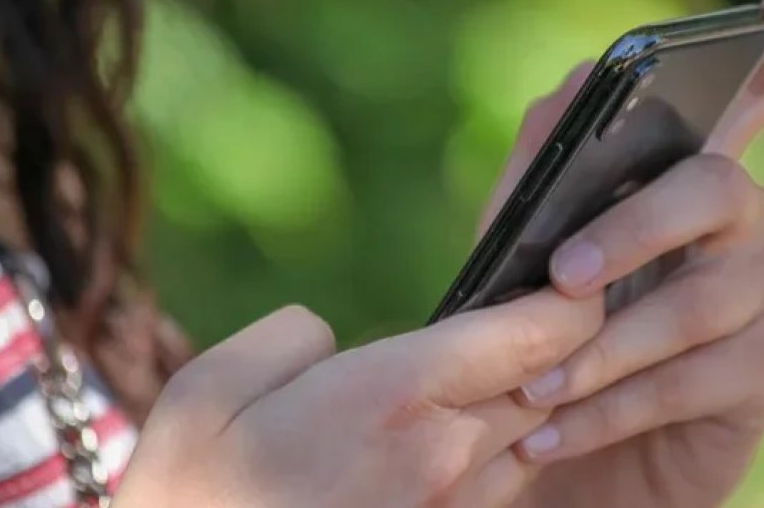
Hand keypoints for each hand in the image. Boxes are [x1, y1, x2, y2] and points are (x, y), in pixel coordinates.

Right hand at [114, 292, 603, 507]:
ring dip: (529, 405)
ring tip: (500, 375)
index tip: (575, 277)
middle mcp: (442, 459)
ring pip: (530, 443)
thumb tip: (334, 340)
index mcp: (393, 398)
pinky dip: (497, 458)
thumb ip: (291, 338)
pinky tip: (452, 443)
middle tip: (546, 313)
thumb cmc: (187, 503)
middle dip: (558, 349)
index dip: (572, 300)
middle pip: (547, 386)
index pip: (532, 335)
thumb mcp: (208, 391)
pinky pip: (497, 493)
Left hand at [480, 0, 763, 507]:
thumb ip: (539, 180)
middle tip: (565, 275)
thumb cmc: (545, 344)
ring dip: (603, 347)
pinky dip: (610, 409)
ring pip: (699, 302)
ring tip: (532, 390)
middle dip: (636, 227)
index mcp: (682, 187)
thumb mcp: (521, 259)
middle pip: (718, 189)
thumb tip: (566, 91)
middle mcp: (739, 230)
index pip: (750, 105)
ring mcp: (762, 300)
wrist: (561, 461)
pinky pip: (690, 382)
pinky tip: (552, 434)